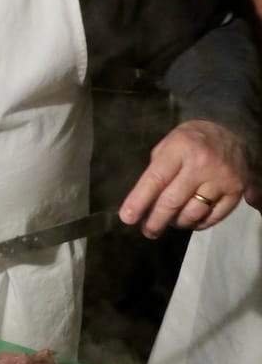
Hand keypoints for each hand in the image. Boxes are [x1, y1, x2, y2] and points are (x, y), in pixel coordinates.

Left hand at [119, 119, 248, 237]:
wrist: (235, 132)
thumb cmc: (193, 140)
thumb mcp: (169, 143)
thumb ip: (157, 169)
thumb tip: (143, 202)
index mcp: (181, 148)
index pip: (156, 179)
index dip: (139, 201)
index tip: (127, 218)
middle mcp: (202, 164)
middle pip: (173, 201)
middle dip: (156, 220)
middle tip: (148, 231)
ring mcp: (221, 179)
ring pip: (192, 214)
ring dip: (177, 222)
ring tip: (170, 221)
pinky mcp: (236, 192)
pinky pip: (212, 218)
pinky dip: (197, 224)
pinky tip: (189, 220)